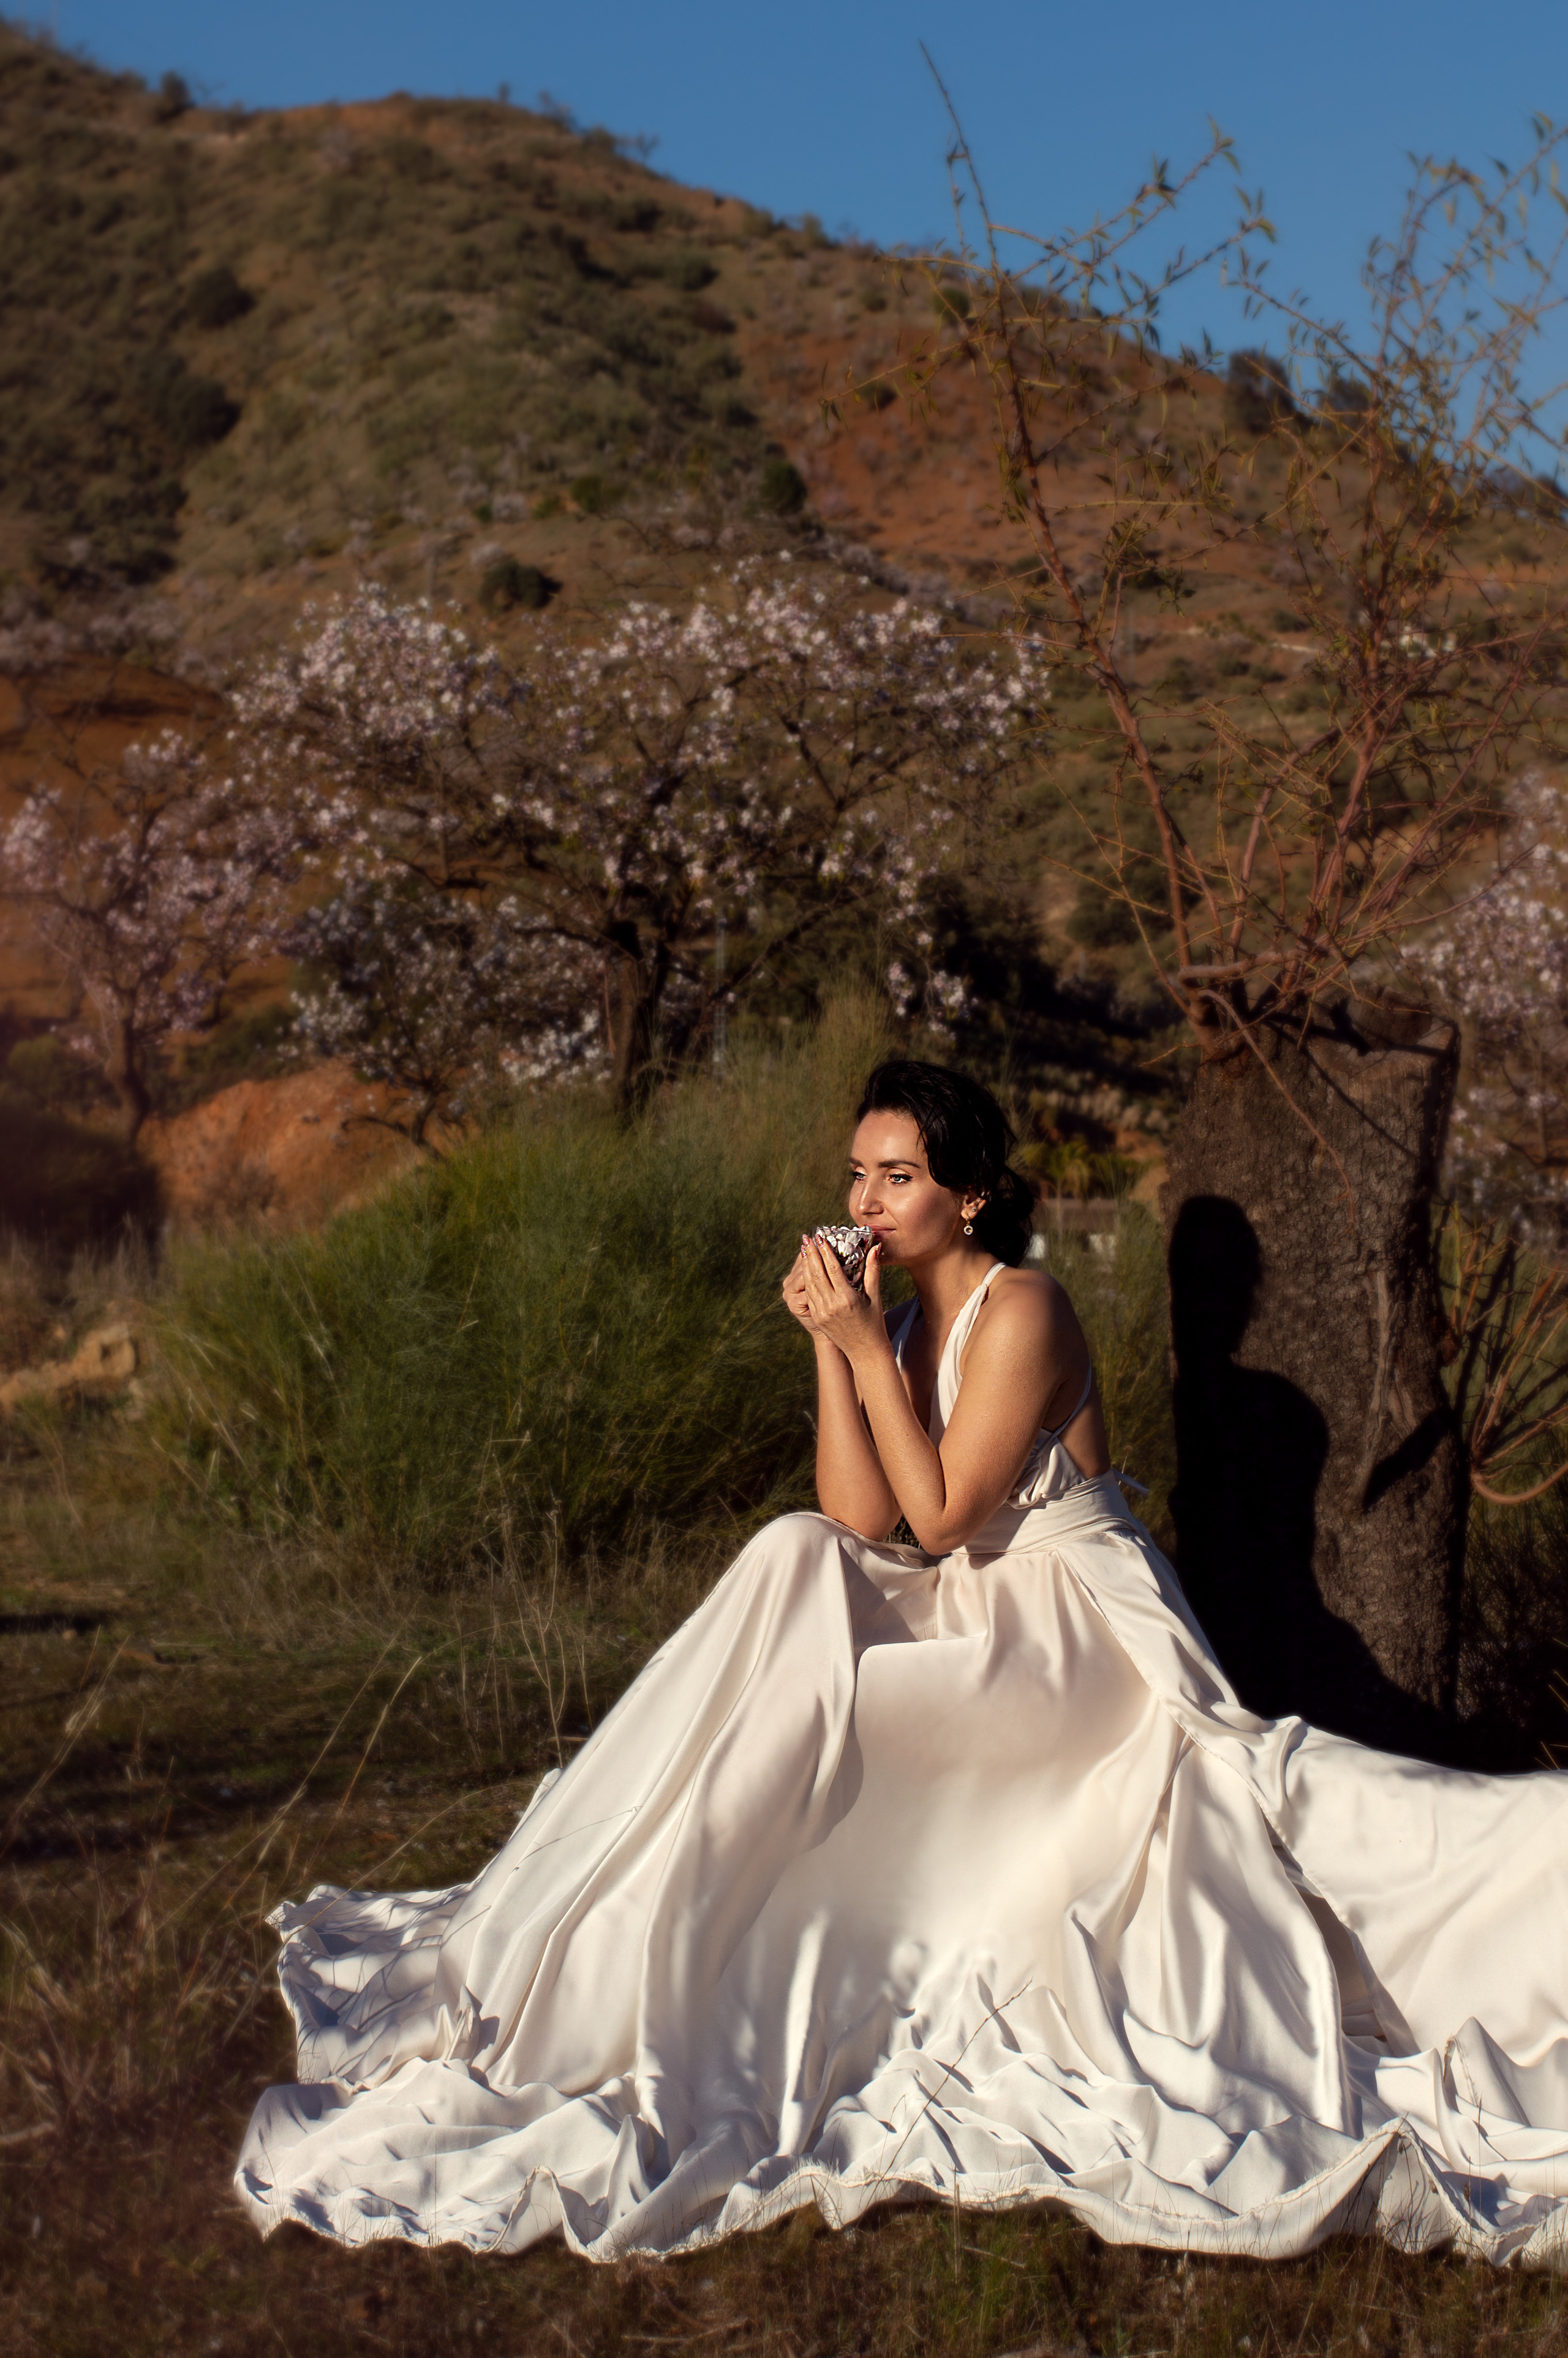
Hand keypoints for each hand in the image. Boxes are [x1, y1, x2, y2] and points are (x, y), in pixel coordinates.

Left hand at [793, 1233, 887, 1363]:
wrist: (865, 1351)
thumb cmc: (874, 1323)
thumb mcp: (875, 1297)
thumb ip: (872, 1272)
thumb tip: (874, 1248)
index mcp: (847, 1299)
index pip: (833, 1269)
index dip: (825, 1252)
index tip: (820, 1237)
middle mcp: (832, 1305)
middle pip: (817, 1274)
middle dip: (810, 1254)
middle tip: (807, 1238)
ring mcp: (822, 1313)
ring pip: (810, 1284)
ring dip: (805, 1265)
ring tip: (804, 1249)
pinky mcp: (817, 1318)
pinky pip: (810, 1295)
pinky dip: (806, 1280)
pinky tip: (806, 1270)